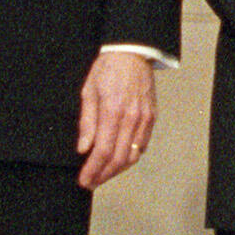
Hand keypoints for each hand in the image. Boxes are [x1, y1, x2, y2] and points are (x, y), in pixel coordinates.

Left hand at [76, 50, 155, 189]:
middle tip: (90, 182)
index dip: (93, 170)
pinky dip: (130, 158)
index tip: (84, 180)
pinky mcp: (151, 118)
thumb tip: (84, 148)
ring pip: (132, 156)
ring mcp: (144, 119)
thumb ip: (87, 122)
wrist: (133, 52)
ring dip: (116, 170)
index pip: (103, 151)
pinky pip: (141, 146)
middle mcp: (132, 118)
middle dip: (103, 175)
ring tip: (102, 175)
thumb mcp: (89, 91)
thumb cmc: (108, 68)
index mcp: (113, 111)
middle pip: (119, 159)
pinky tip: (118, 161)